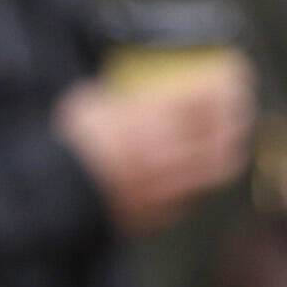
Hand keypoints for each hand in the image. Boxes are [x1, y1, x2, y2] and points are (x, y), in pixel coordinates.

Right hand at [57, 59, 255, 234]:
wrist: (48, 193)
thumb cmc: (62, 143)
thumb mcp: (90, 102)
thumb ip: (124, 98)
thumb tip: (135, 92)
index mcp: (148, 119)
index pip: (205, 100)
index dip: (226, 87)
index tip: (235, 75)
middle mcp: (167, 153)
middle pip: (222, 133)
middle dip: (236, 117)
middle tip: (238, 105)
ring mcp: (168, 185)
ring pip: (217, 166)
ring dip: (228, 148)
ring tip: (228, 136)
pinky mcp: (161, 211)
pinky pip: (197, 192)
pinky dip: (204, 177)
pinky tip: (199, 168)